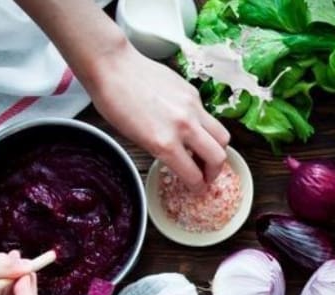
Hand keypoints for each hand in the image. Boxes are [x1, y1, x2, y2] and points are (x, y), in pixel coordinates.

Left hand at [86, 41, 230, 192]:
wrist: (113, 66)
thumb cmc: (114, 102)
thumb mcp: (135, 138)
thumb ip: (162, 151)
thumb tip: (178, 159)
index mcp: (164, 143)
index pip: (194, 175)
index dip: (197, 187)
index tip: (197, 188)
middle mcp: (183, 127)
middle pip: (218, 157)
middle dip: (214, 171)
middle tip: (207, 174)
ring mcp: (192, 108)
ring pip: (222, 136)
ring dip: (217, 149)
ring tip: (205, 151)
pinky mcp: (193, 93)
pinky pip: (208, 117)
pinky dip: (204, 126)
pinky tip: (189, 125)